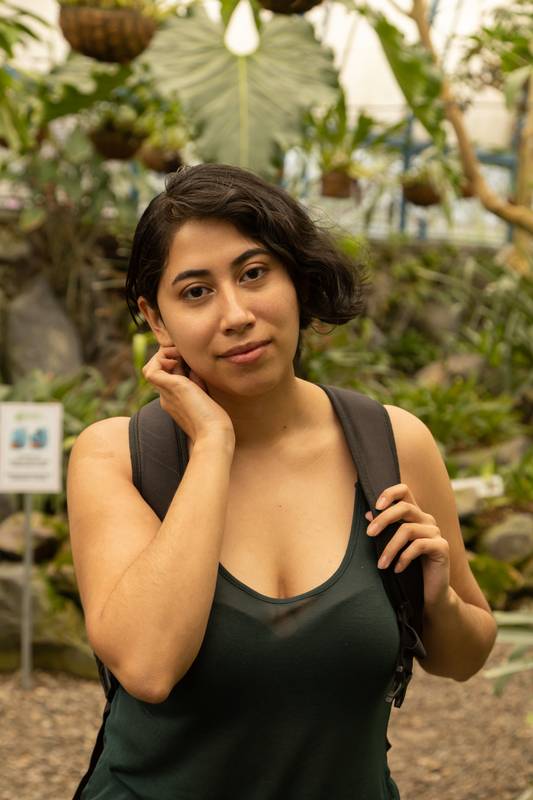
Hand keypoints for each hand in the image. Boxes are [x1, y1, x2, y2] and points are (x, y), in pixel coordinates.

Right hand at [142, 345, 234, 446]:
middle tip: (186, 356)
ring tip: (181, 356)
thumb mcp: (205, 396)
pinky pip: (151, 370)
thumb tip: (192, 364)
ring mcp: (166, 394)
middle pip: (157, 371)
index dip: (176, 363)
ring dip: (163, 356)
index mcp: (175, 400)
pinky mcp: (170, 388)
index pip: (167, 376)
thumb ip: (197, 381)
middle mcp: (166, 397)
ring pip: (150, 369)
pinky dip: (162, 359)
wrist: (214, 435)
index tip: (191, 361)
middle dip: (169, 356)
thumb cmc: (216, 420)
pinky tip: (178, 360)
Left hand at [365, 483, 449, 608]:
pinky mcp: (442, 547)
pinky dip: (404, 558)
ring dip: (390, 548)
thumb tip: (368, 514)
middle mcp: (427, 519)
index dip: (389, 493)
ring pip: (408, 530)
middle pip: (404, 508)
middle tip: (369, 534)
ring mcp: (436, 532)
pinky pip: (418, 546)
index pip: (404, 491)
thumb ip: (385, 530)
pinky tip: (397, 569)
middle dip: (383, 519)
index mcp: (415, 514)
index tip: (375, 506)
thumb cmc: (410, 567)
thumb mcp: (394, 546)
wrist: (432, 591)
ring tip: (381, 564)